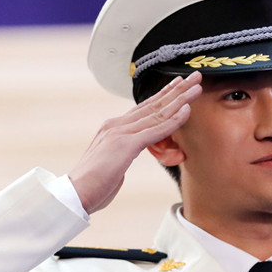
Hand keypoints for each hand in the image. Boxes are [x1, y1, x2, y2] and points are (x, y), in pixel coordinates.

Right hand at [69, 72, 201, 213]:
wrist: (74, 194)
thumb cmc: (92, 185)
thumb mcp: (111, 165)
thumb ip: (120, 157)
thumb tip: (123, 160)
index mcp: (113, 128)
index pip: (143, 108)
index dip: (163, 95)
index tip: (178, 84)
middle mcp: (117, 125)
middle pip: (153, 104)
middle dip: (176, 90)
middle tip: (195, 77)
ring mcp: (121, 133)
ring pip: (157, 113)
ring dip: (180, 99)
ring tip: (197, 87)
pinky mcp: (125, 145)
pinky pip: (155, 130)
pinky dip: (172, 120)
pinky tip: (187, 110)